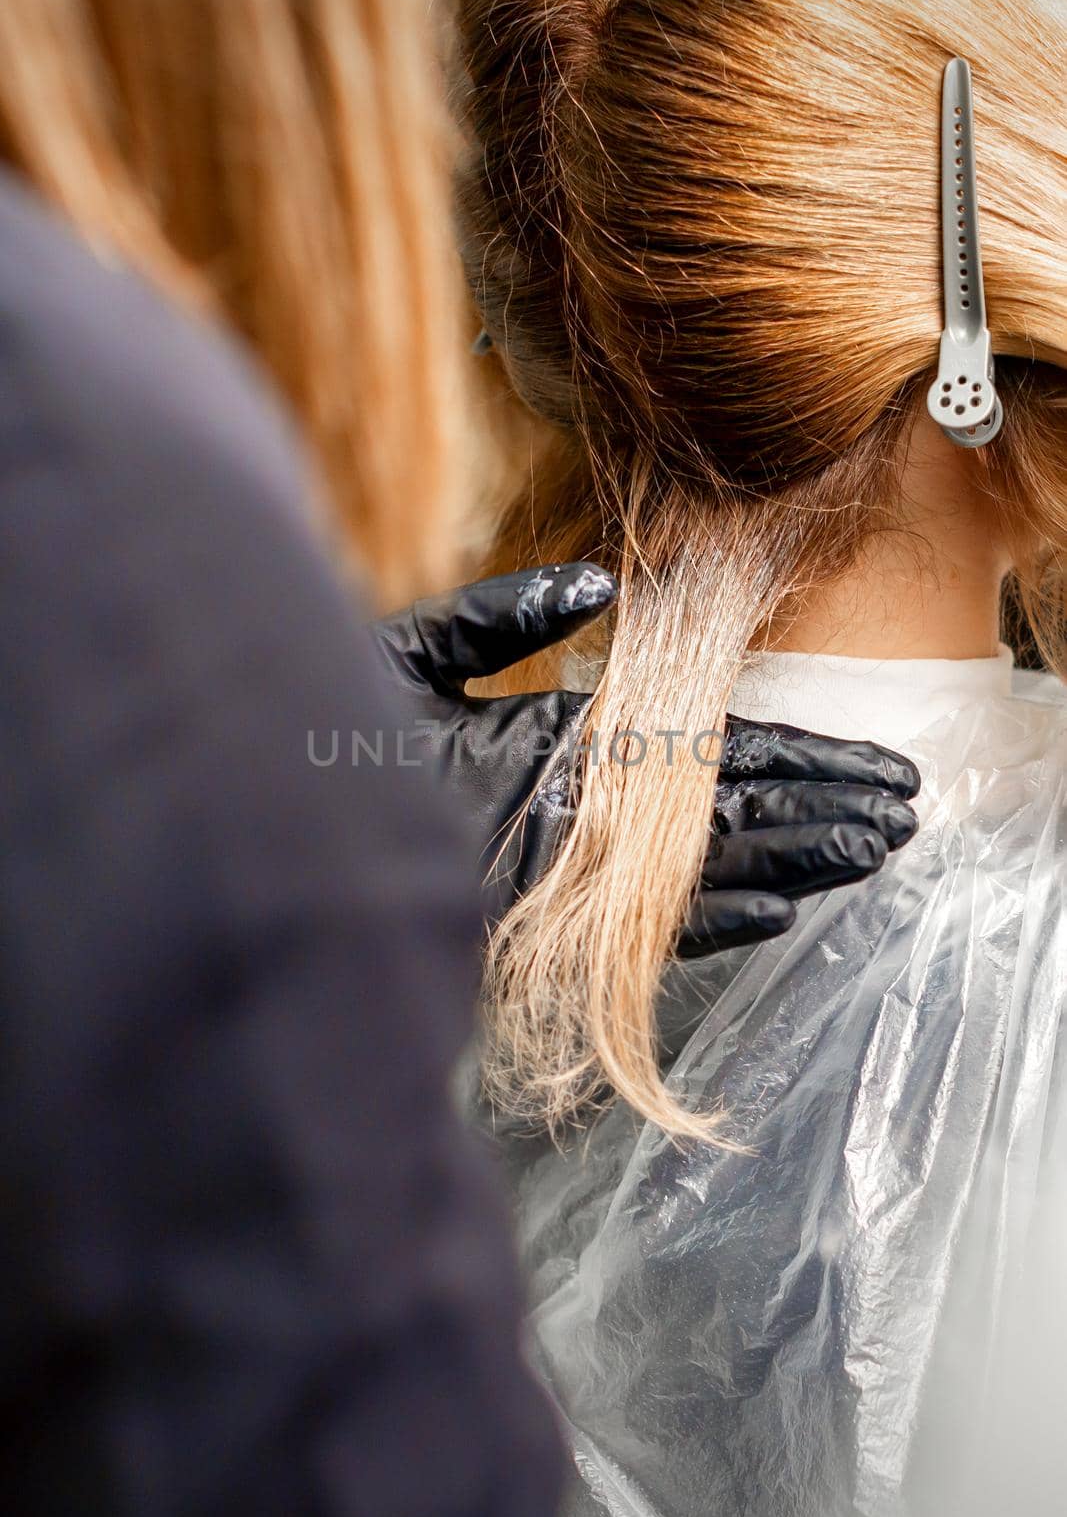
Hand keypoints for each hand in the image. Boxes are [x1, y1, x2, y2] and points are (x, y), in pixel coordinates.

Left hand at [371, 564, 919, 954]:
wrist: (265, 821)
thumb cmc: (326, 737)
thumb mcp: (414, 654)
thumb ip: (499, 617)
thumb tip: (597, 587)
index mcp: (570, 742)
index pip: (705, 746)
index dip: (790, 748)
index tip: (864, 752)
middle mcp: (586, 809)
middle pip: (729, 806)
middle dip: (819, 805)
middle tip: (905, 808)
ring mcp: (570, 870)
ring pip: (706, 865)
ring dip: (792, 858)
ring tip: (876, 848)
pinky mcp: (541, 924)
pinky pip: (646, 928)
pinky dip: (714, 918)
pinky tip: (781, 908)